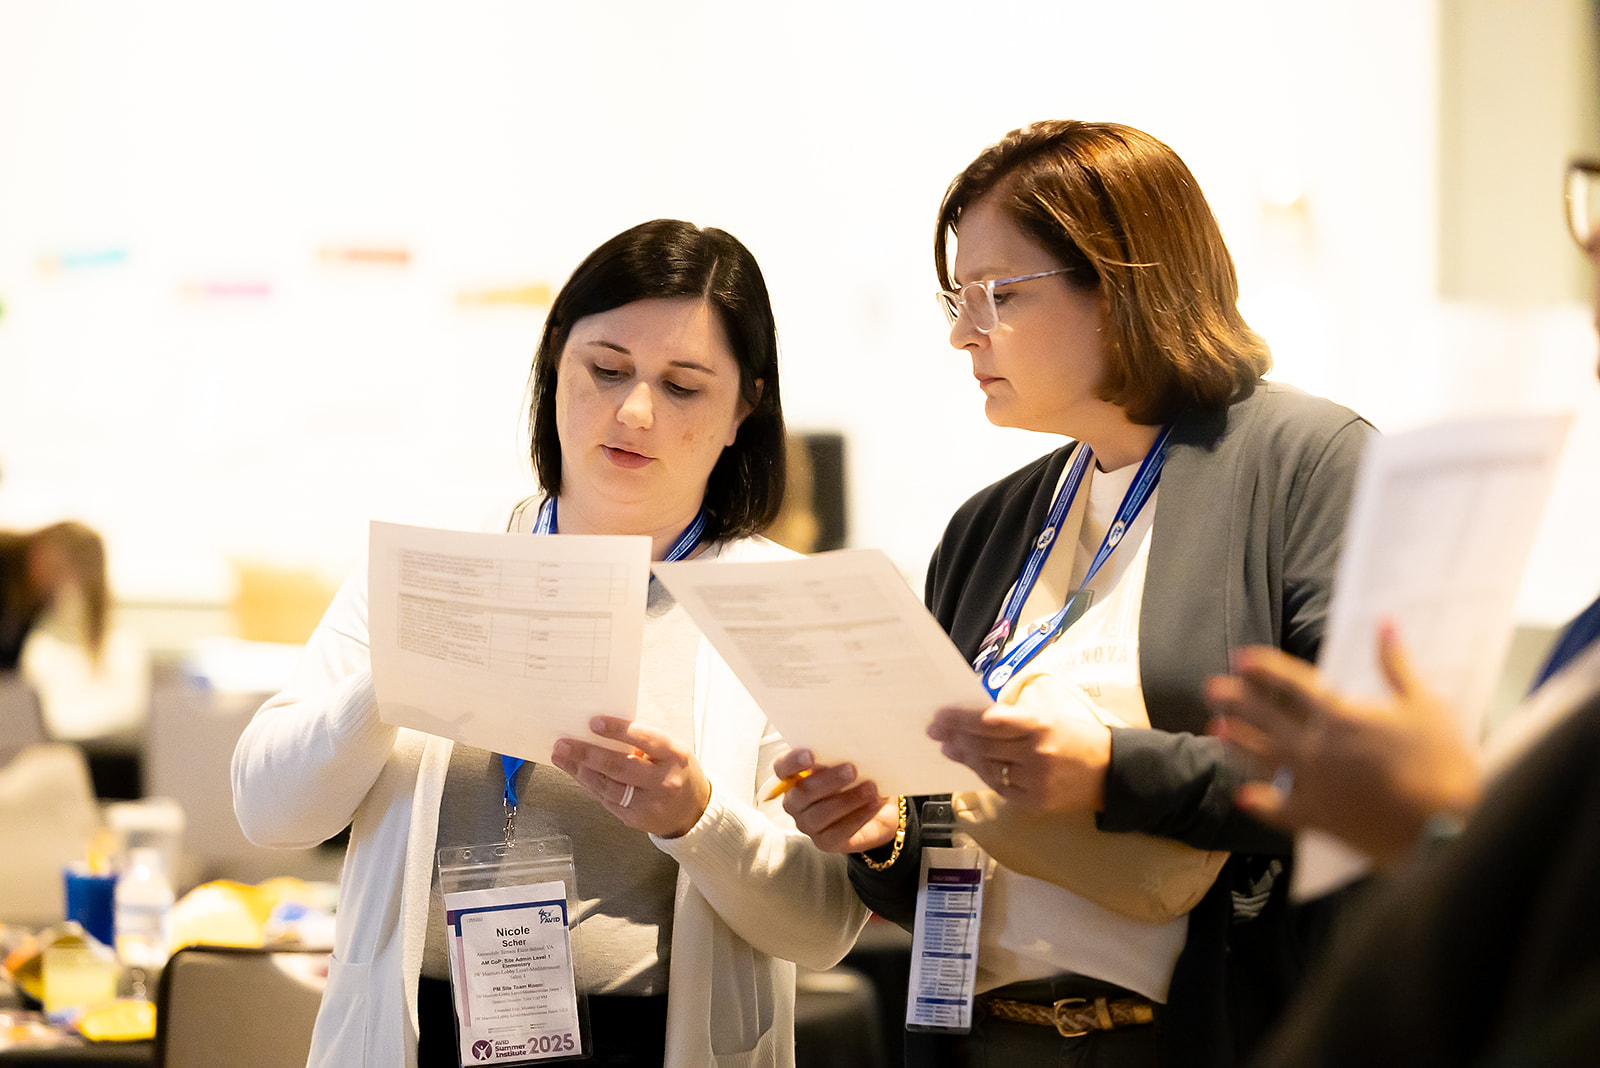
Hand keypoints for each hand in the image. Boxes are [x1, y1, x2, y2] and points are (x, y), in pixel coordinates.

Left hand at [550, 716, 710, 838]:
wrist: (693, 810)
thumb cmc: (677, 771)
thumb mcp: (670, 750)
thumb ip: (643, 741)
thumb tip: (601, 730)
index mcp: (674, 756)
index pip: (644, 739)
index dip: (617, 730)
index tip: (593, 722)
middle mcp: (664, 781)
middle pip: (619, 766)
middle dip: (586, 754)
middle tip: (563, 744)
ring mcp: (650, 804)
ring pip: (607, 786)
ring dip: (580, 771)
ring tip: (563, 758)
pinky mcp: (636, 819)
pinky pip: (606, 801)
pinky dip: (589, 786)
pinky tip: (577, 774)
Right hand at [772, 748, 897, 853]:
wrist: (877, 806)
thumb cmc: (857, 778)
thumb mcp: (850, 761)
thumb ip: (841, 755)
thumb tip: (849, 746)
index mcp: (795, 776)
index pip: (782, 768)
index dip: (792, 762)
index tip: (811, 755)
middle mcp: (796, 801)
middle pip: (802, 793)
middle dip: (828, 781)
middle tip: (852, 769)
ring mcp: (808, 824)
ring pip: (819, 815)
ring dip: (846, 800)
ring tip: (870, 788)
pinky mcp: (825, 842)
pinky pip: (838, 832)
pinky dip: (857, 817)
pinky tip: (872, 805)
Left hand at [927, 680, 1110, 812]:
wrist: (1111, 772)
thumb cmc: (1076, 736)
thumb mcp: (1049, 716)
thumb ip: (1014, 718)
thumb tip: (974, 718)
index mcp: (1039, 725)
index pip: (989, 721)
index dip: (961, 719)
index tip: (940, 716)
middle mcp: (1035, 754)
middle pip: (983, 745)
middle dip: (955, 737)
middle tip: (935, 731)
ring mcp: (1034, 782)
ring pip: (988, 768)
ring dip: (965, 757)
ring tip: (949, 747)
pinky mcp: (1034, 803)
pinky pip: (1000, 787)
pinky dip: (984, 774)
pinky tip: (973, 765)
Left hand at [1205, 621, 1480, 865]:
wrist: (1446, 828)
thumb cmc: (1443, 762)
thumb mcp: (1425, 705)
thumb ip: (1396, 665)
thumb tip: (1384, 623)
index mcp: (1341, 718)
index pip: (1294, 686)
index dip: (1266, 669)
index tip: (1241, 658)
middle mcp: (1317, 750)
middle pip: (1268, 720)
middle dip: (1237, 702)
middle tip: (1210, 689)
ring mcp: (1313, 787)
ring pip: (1265, 761)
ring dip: (1238, 745)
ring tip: (1214, 731)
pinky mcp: (1319, 821)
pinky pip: (1280, 811)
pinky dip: (1260, 804)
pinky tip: (1241, 796)